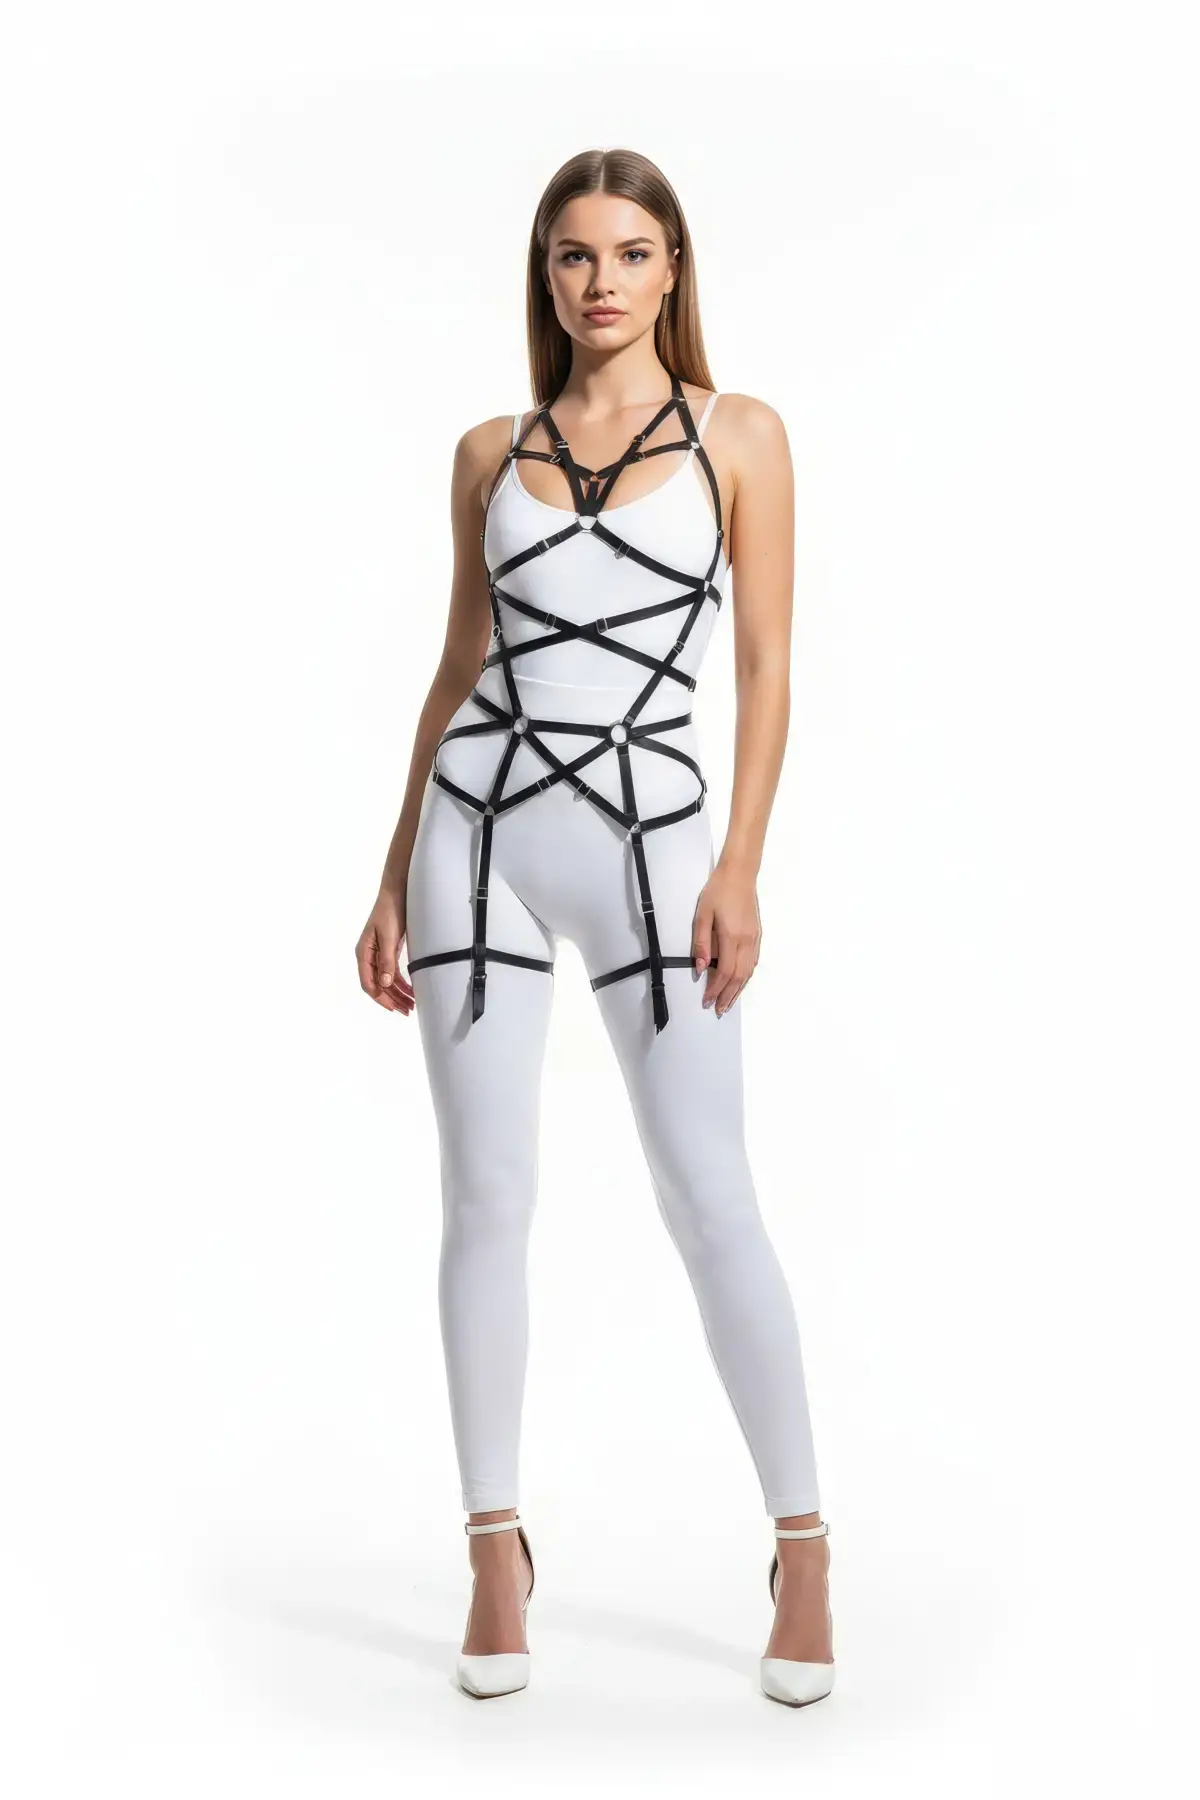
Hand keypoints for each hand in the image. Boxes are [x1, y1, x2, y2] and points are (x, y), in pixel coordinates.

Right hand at [356, 890, 415, 1014]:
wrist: (397, 892)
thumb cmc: (390, 911)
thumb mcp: (389, 936)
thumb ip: (386, 960)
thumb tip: (384, 983)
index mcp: (364, 953)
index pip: (368, 983)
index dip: (380, 998)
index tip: (394, 1008)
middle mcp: (369, 956)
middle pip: (378, 985)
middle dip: (392, 999)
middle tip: (407, 1011)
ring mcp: (379, 954)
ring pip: (386, 981)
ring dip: (398, 994)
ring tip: (410, 1005)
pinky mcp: (389, 951)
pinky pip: (392, 972)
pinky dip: (401, 983)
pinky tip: (410, 991)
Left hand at [691, 861, 760, 1016]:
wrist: (740, 874)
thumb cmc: (718, 891)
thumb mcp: (702, 915)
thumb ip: (701, 943)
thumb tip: (699, 968)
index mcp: (731, 936)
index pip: (723, 972)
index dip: (715, 989)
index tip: (706, 1001)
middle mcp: (746, 941)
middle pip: (738, 977)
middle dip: (727, 996)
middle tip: (718, 1010)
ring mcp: (755, 939)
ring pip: (748, 973)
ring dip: (738, 991)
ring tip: (728, 1003)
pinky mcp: (758, 935)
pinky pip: (753, 963)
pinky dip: (746, 977)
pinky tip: (740, 983)